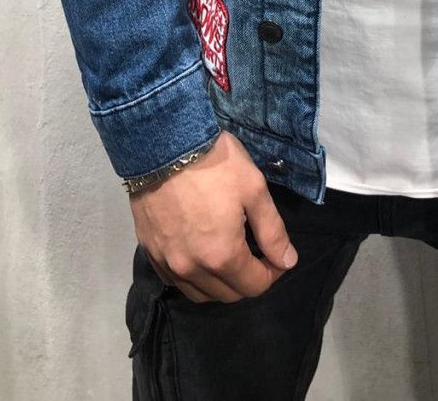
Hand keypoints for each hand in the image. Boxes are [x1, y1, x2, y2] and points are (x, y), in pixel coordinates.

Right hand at [129, 131, 296, 302]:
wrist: (164, 144)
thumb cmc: (216, 164)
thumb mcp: (254, 190)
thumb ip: (273, 232)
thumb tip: (287, 262)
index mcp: (222, 256)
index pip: (254, 286)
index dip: (272, 273)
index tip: (275, 255)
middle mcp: (192, 269)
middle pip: (228, 295)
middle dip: (247, 280)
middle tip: (255, 253)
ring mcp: (167, 262)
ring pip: (199, 293)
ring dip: (220, 284)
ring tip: (228, 256)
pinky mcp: (150, 251)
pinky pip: (175, 280)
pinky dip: (192, 277)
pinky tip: (199, 255)